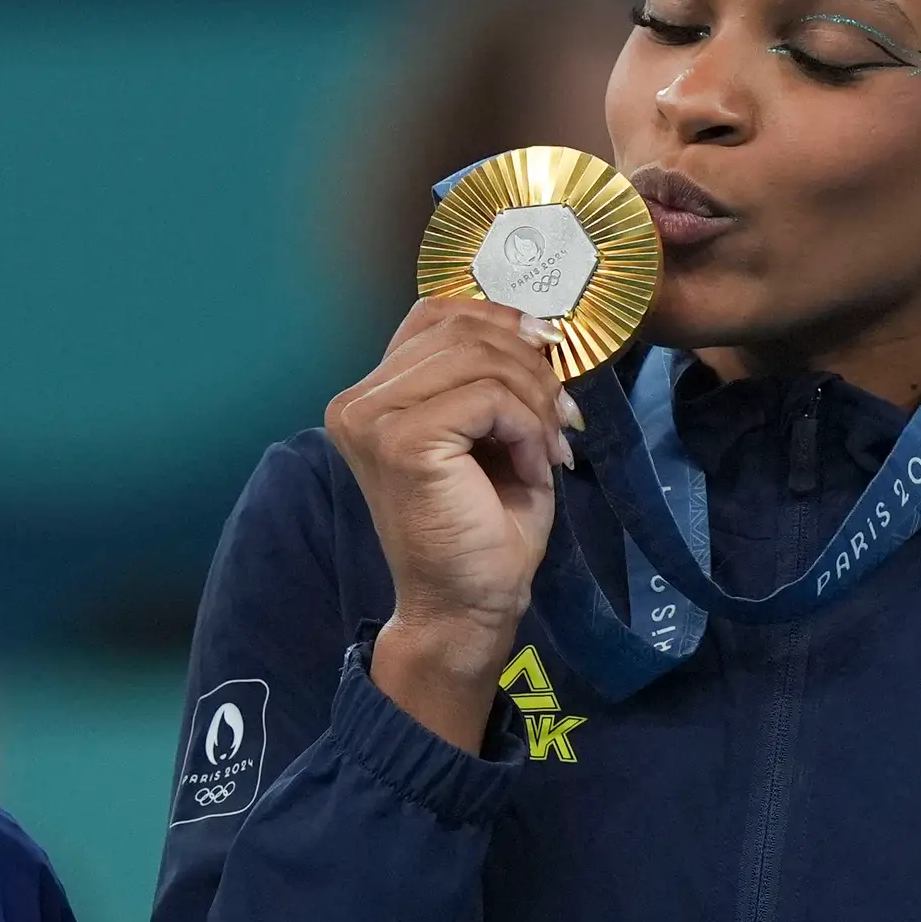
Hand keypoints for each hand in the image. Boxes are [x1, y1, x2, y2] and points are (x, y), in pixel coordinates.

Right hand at [325, 296, 579, 749]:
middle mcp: (358, 400)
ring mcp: (371, 419)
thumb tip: (536, 323)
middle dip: (529, 365)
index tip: (549, 353)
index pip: (437, 314)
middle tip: (562, 414)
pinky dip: (528, 427)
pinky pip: (488, 397)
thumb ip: (490, 374)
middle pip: (462, 329)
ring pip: (479, 358)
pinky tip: (535, 467)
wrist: (466, 608)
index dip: (501, 319)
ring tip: (551, 446)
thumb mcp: (490, 432)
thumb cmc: (483, 528)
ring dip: (534, 399)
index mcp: (371, 394)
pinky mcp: (400, 441)